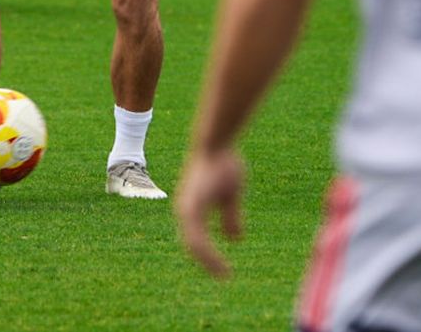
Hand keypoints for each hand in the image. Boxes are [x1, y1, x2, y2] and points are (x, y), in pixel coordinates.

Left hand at [175, 147, 245, 278]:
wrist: (216, 143)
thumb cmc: (223, 164)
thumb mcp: (230, 195)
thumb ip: (230, 216)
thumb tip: (235, 239)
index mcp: (192, 209)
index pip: (196, 240)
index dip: (208, 255)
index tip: (223, 270)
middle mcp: (186, 211)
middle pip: (192, 246)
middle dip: (207, 263)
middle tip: (222, 276)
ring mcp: (187, 209)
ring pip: (193, 245)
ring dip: (208, 262)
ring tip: (223, 275)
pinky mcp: (192, 207)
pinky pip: (198, 238)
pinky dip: (209, 253)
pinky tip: (221, 259)